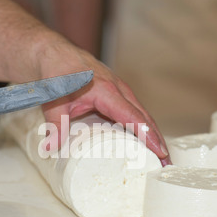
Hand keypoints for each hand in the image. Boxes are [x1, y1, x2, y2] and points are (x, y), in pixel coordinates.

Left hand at [38, 39, 170, 165]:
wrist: (51, 53)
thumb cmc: (55, 72)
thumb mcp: (53, 100)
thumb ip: (54, 124)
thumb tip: (51, 148)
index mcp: (107, 91)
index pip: (133, 117)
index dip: (148, 136)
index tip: (160, 152)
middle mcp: (118, 90)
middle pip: (144, 117)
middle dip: (158, 140)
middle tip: (165, 163)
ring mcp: (118, 91)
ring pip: (141, 114)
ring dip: (152, 134)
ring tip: (158, 157)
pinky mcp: (114, 94)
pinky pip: (132, 111)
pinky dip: (141, 126)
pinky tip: (142, 141)